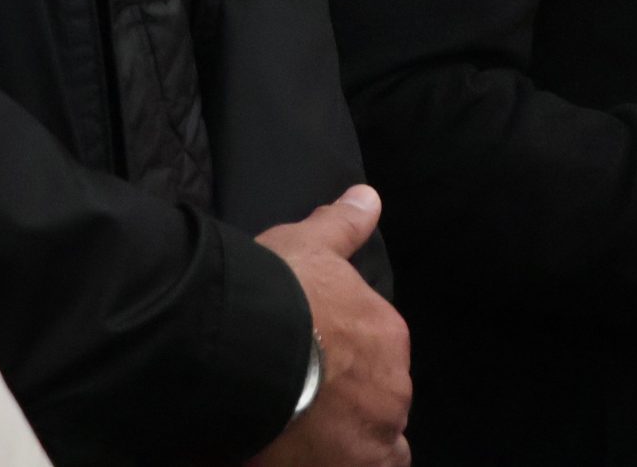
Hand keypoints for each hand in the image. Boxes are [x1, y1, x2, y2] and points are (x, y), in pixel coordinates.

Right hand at [251, 186, 411, 466]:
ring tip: (306, 439)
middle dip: (351, 413)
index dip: (346, 370)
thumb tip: (369, 196)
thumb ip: (342, 226)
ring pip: (373, 450)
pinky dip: (334, 464)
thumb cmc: (278, 291)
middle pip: (378, 410)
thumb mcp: (309, 244)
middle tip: (306, 411)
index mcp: (387, 338)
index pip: (379, 363)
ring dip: (347, 444)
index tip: (317, 372)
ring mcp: (370, 437)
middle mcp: (391, 391)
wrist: (246, 340)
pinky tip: (301, 458)